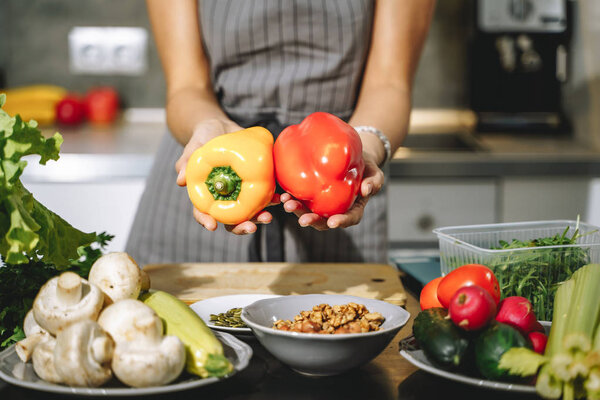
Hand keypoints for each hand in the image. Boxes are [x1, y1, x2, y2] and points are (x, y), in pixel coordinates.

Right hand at [176, 118, 277, 233]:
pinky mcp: (254, 183)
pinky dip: (271, 200)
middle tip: (251, 227)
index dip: (205, 220)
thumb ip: (187, 161)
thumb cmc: (203, 137)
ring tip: (268, 217)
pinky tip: (278, 199)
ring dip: (259, 217)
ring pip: (249, 211)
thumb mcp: (194, 146)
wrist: (222, 128)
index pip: (202, 211)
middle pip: (230, 219)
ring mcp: (240, 192)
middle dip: (240, 226)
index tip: (212, 226)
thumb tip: (180, 181)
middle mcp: (223, 197)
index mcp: (205, 193)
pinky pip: (263, 196)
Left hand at [280, 152, 383, 230]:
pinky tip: (283, 194)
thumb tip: (367, 190)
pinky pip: (300, 199)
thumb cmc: (366, 166)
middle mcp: (335, 210)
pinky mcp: (310, 195)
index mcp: (353, 208)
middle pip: (324, 221)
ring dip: (297, 211)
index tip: (332, 222)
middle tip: (302, 219)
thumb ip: (374, 181)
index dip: (341, 222)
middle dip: (312, 221)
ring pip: (308, 212)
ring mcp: (321, 204)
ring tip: (287, 203)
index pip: (349, 219)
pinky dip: (292, 198)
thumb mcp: (375, 172)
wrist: (351, 155)